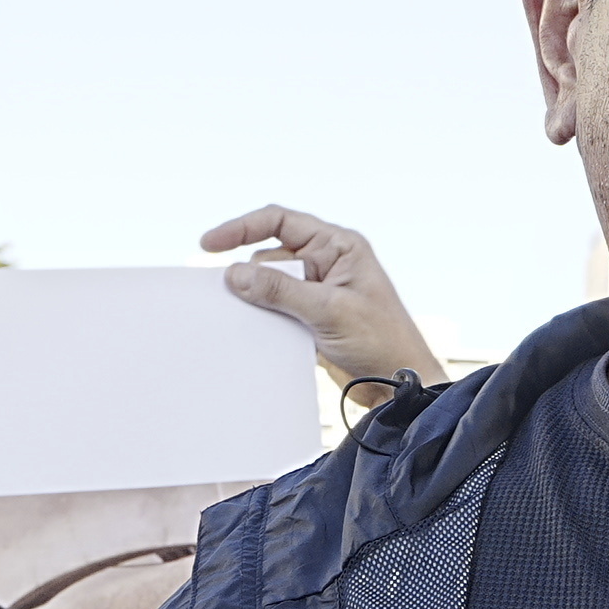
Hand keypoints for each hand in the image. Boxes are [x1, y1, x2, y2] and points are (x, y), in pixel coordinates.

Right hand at [199, 205, 440, 390]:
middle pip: (270, 256)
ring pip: (270, 286)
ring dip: (255, 300)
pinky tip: (254, 334)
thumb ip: (280, 291)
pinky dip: (263, 319)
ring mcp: (318, 292)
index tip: (210, 244)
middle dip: (248, 274)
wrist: (399, 385)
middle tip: (225, 296)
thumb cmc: (381, 341)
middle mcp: (327, 263)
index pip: (281, 222)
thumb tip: (234, 275)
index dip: (242, 228)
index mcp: (338, 246)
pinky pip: (277, 310)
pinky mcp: (312, 319)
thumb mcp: (329, 311)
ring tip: (242, 319)